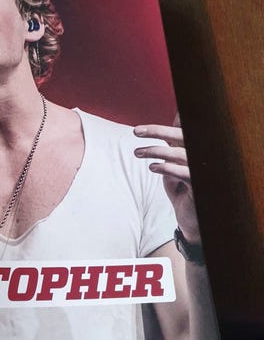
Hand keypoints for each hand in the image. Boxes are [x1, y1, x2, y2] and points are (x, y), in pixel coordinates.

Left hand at [134, 115, 199, 243]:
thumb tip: (169, 122)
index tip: (150, 119)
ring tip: (138, 152)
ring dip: (156, 151)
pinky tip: (153, 167)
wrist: (190, 220)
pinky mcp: (200, 186)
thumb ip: (172, 145)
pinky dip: (167, 168)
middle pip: (183, 136)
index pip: (184, 129)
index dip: (171, 120)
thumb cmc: (182, 189)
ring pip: (180, 154)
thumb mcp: (174, 164)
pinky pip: (185, 173)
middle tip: (135, 131)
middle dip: (158, 131)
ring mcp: (204, 171)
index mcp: (196, 149)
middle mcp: (203, 157)